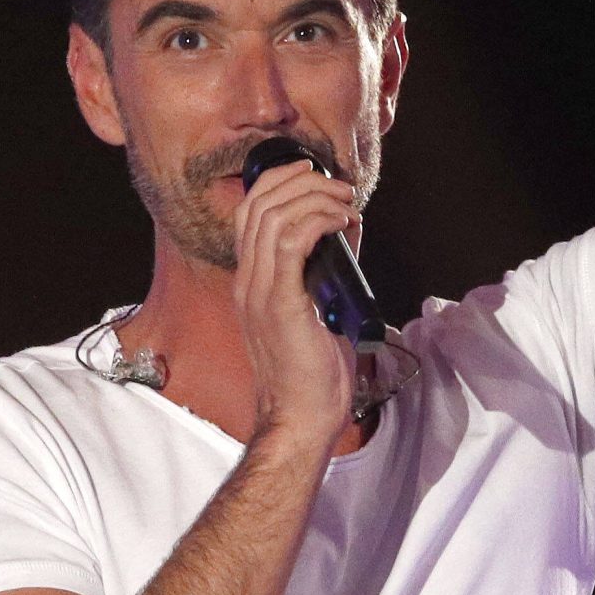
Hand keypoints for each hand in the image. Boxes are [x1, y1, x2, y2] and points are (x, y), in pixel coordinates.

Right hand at [231, 159, 358, 444]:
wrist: (301, 418)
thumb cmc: (313, 372)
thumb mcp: (319, 306)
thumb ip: (327, 265)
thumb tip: (348, 226)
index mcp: (251, 280)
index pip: (249, 211)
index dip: (279, 182)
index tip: (316, 177)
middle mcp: (247, 281)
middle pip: (258, 203)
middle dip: (302, 181)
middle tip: (339, 187)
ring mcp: (258, 291)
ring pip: (273, 215)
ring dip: (316, 198)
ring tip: (346, 203)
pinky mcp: (278, 304)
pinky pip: (290, 241)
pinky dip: (318, 220)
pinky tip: (341, 223)